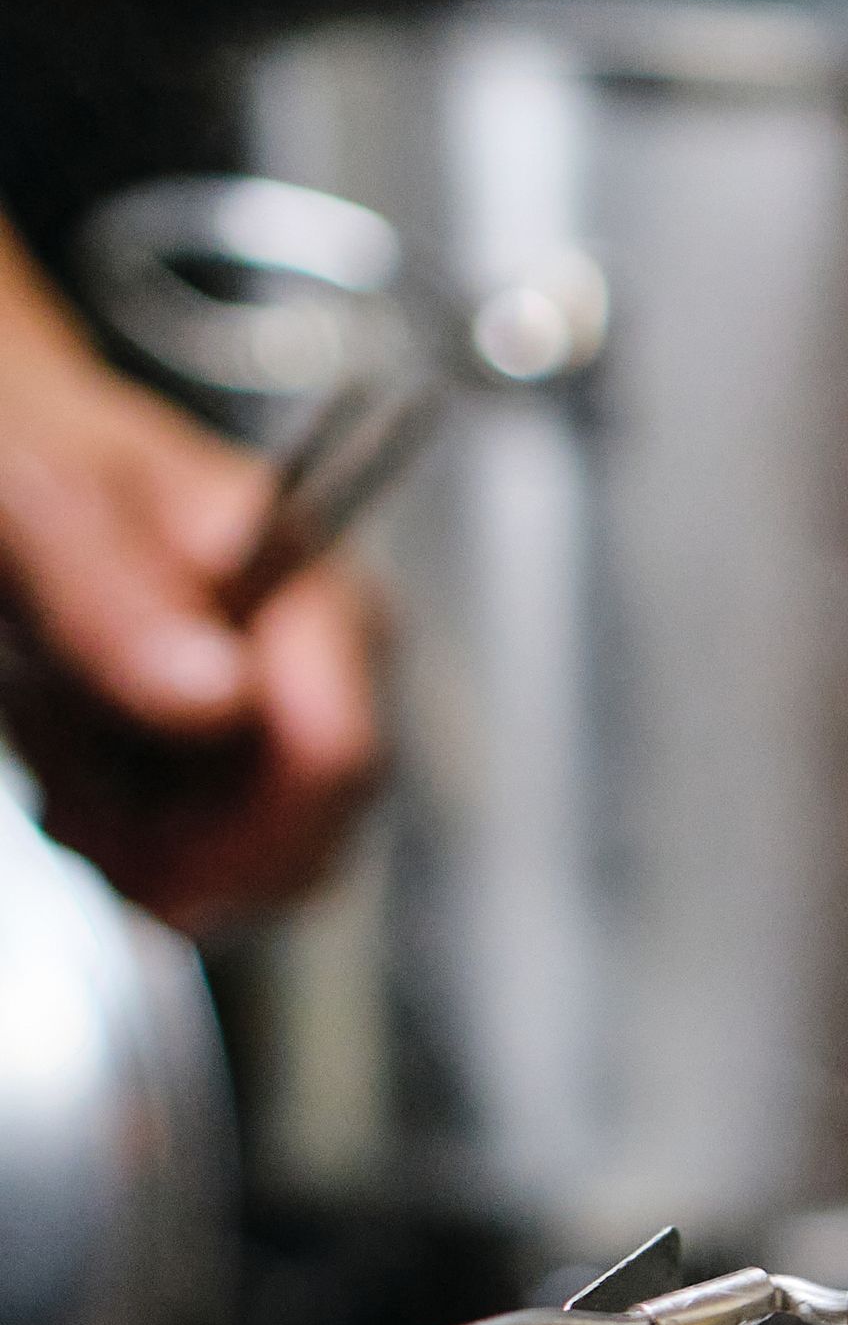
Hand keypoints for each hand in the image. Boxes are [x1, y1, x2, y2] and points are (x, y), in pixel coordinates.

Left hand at [0, 219, 378, 931]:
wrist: (8, 462)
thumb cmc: (27, 448)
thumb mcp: (37, 500)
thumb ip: (115, 593)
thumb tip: (220, 697)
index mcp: (308, 580)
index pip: (337, 754)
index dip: (238, 824)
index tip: (128, 838)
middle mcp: (327, 666)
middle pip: (307, 841)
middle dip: (178, 849)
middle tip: (67, 791)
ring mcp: (292, 730)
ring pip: (259, 876)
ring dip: (140, 851)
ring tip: (61, 756)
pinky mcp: (251, 778)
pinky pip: (220, 877)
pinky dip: (133, 855)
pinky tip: (80, 780)